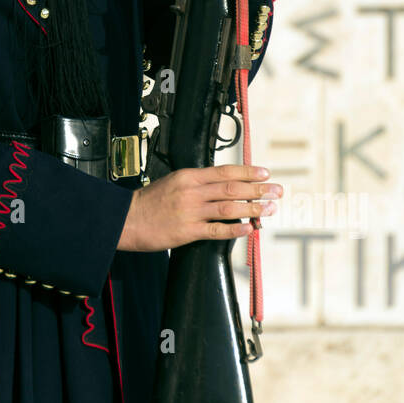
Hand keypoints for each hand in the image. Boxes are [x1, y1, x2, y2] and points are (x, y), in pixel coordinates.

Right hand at [117, 164, 283, 252]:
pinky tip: (249, 229)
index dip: (248, 171)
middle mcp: (191, 192)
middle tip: (277, 191)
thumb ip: (197, 182)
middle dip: (258, 189)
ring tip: (269, 209)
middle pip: (231, 188)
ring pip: (228, 208)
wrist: (127, 219)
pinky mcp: (187, 231)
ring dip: (252, 208)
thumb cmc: (150, 202)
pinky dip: (234, 230)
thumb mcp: (173, 182)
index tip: (265, 173)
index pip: (224, 171)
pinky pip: (216, 231)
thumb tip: (224, 183)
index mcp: (188, 176)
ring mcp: (190, 212)